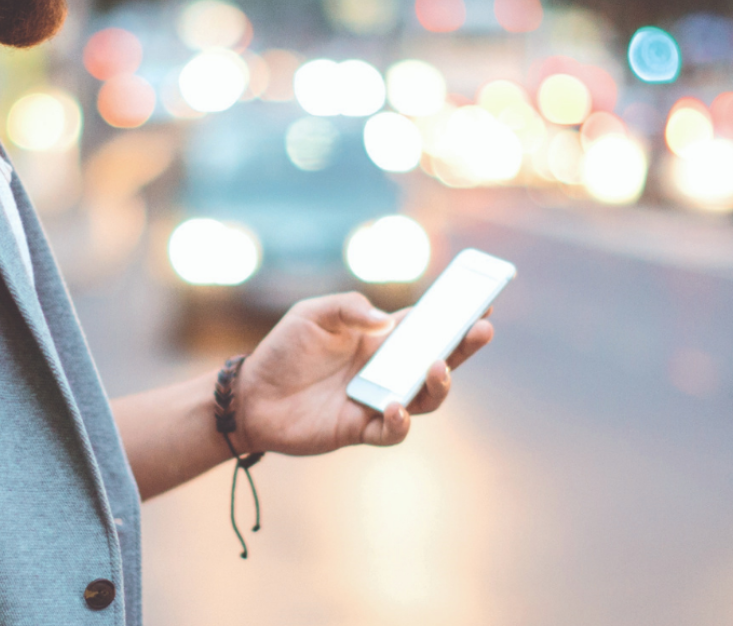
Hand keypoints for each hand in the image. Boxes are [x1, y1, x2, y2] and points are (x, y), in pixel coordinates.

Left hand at [233, 292, 493, 455]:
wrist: (251, 394)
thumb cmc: (284, 350)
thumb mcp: (313, 313)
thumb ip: (350, 307)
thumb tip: (387, 322)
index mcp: (381, 339)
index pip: (427, 326)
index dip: (455, 316)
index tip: (482, 301)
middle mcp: (387, 370)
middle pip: (439, 360)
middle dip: (464, 346)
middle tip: (482, 329)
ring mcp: (377, 401)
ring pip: (425, 399)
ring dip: (439, 384)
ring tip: (437, 367)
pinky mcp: (359, 429)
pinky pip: (391, 431)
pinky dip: (398, 421)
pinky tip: (394, 406)